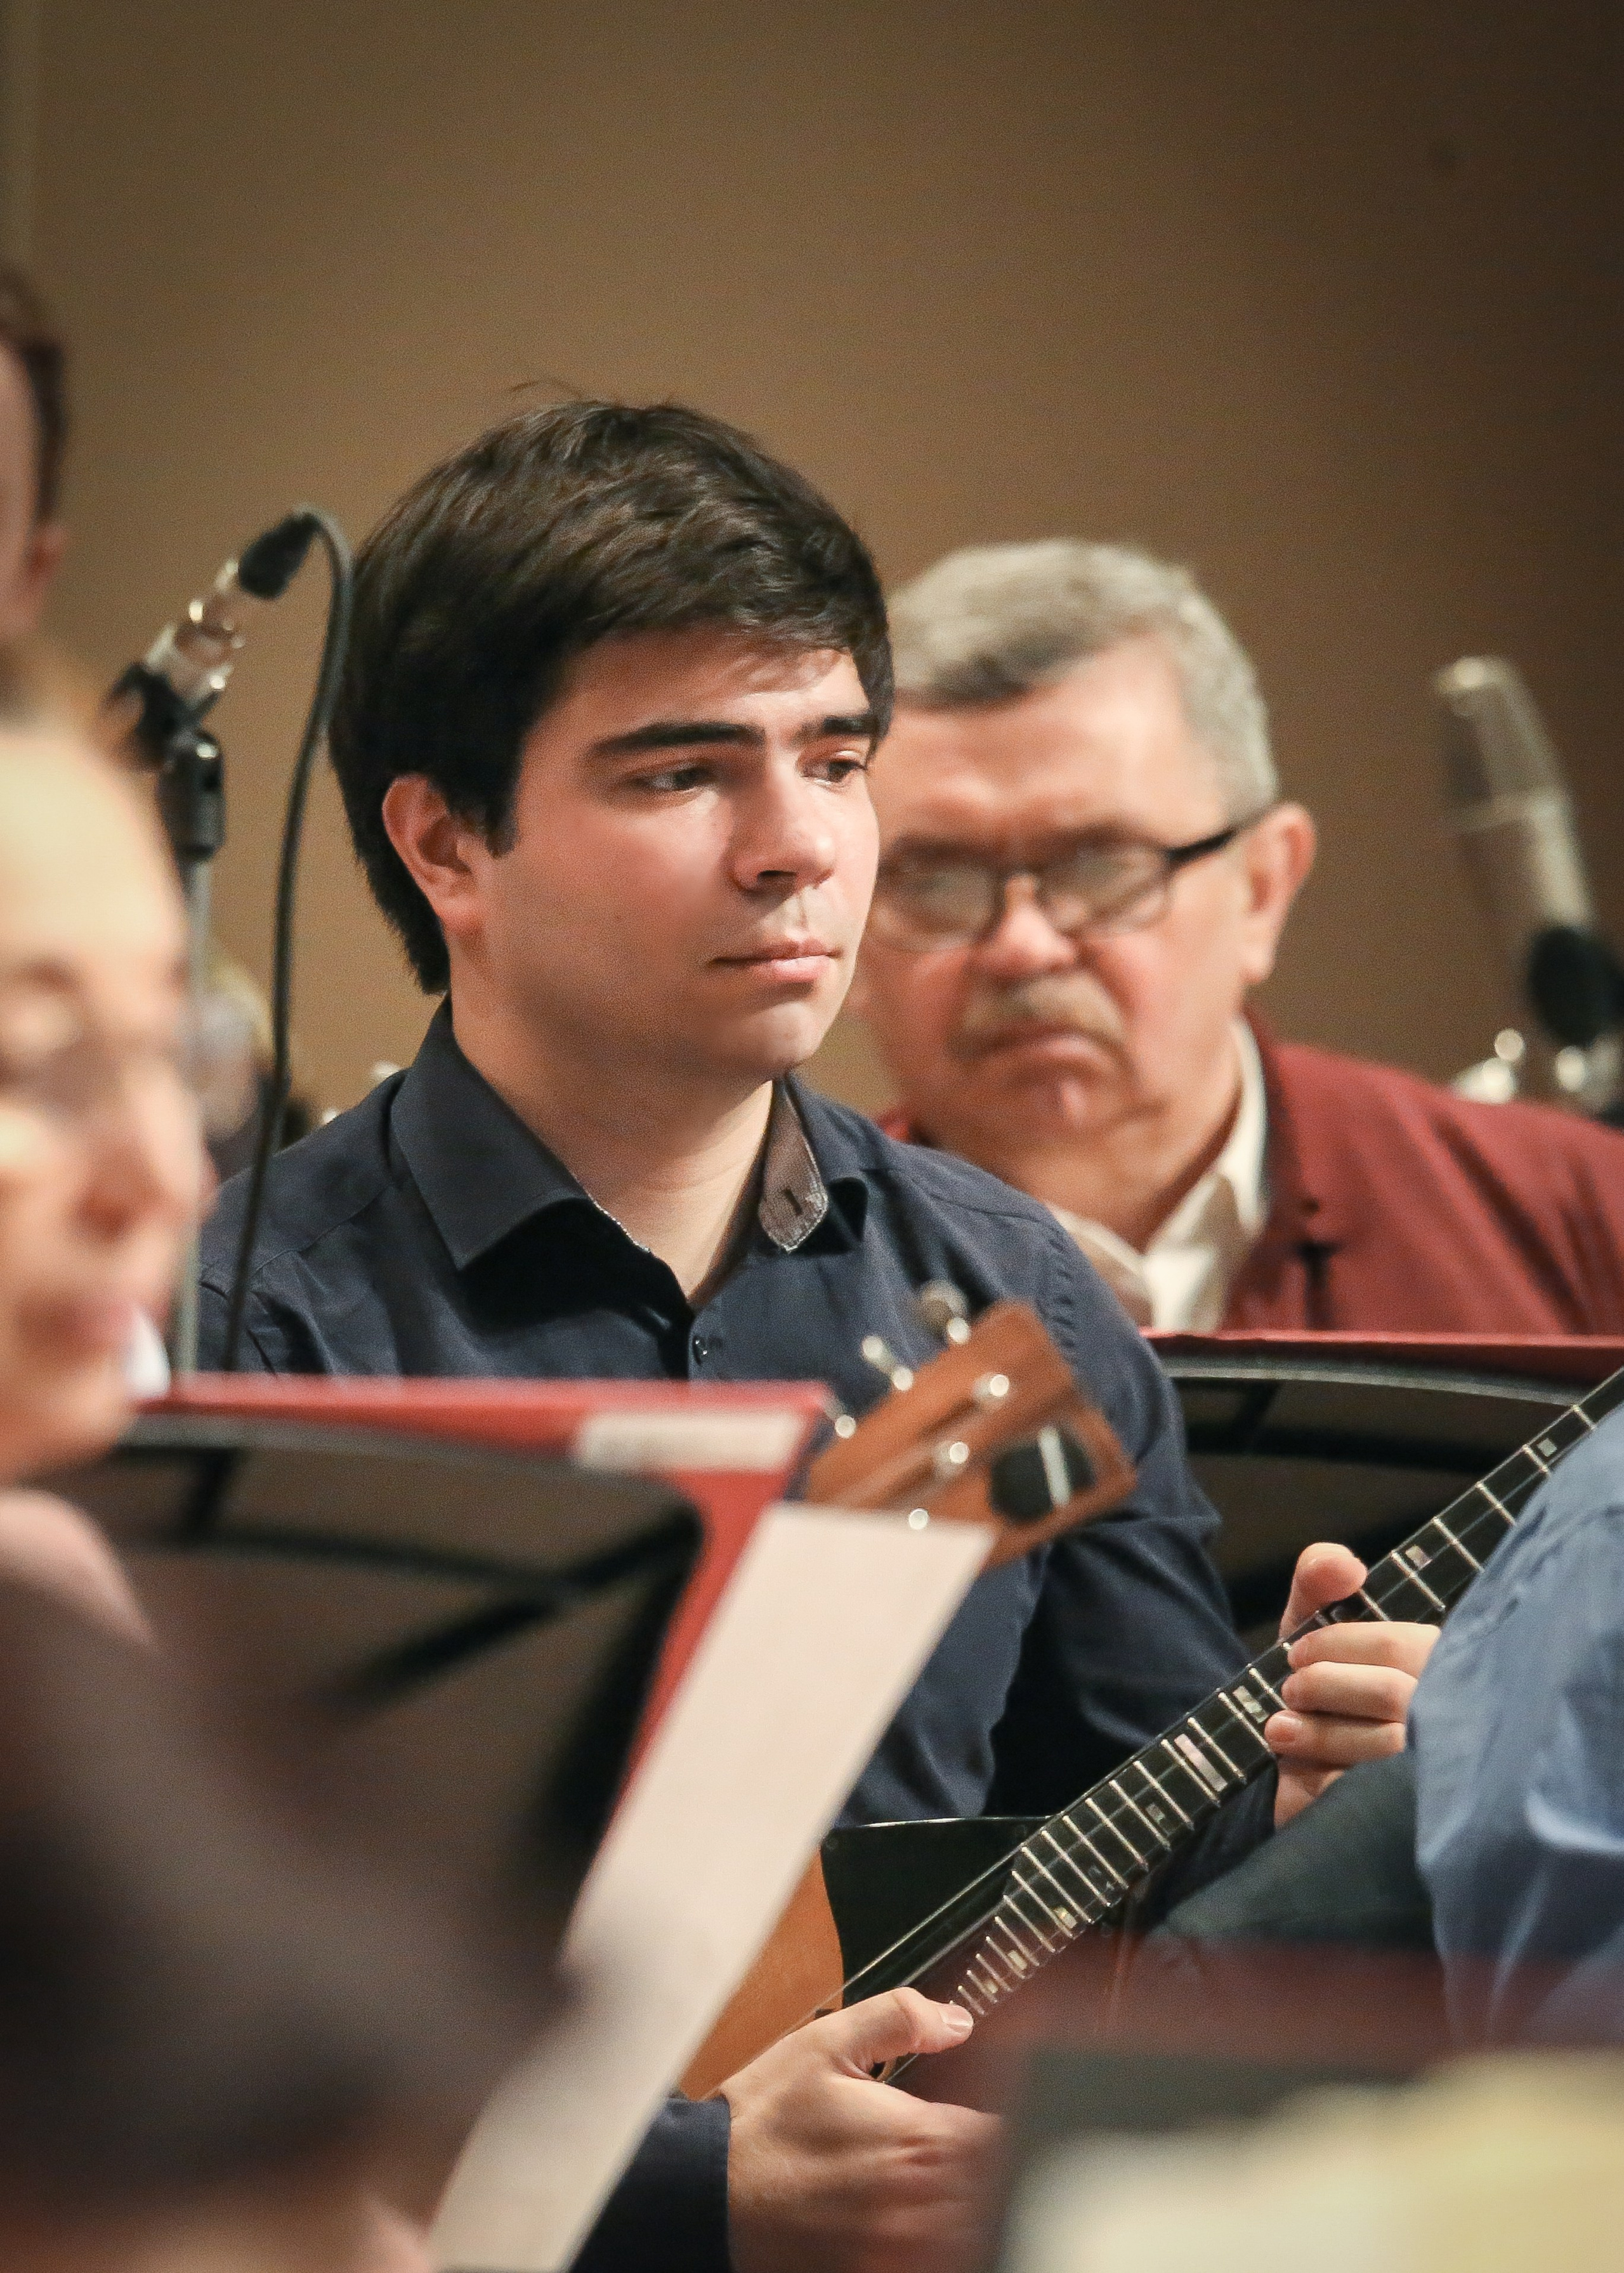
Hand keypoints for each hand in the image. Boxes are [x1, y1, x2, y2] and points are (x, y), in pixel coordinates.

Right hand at [721, 1988, 1000, 2272]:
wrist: (704, 2192)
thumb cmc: (761, 2122)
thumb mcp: (824, 2044)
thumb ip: (898, 2018)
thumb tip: (956, 2020)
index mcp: (916, 2138)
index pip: (1002, 2138)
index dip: (1009, 2125)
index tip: (995, 2115)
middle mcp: (916, 2200)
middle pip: (997, 2192)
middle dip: (996, 2169)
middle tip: (979, 2151)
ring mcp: (897, 2249)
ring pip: (972, 2236)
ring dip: (973, 2211)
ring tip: (957, 2189)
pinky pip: (931, 2264)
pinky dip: (942, 2245)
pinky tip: (927, 2223)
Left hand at [1266, 1542, 1436, 1826]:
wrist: (1291, 1777)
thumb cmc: (1319, 1692)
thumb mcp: (1310, 1627)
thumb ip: (1319, 1579)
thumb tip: (1342, 1564)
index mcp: (1442, 1666)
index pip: (1400, 1646)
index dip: (1337, 1645)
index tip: (1294, 1653)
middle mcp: (1451, 1721)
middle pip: (1393, 1694)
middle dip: (1324, 1685)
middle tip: (1290, 1690)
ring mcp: (1431, 1777)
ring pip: (1383, 1747)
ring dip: (1317, 1731)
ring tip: (1280, 1727)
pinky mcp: (1401, 1822)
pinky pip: (1363, 1795)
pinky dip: (1320, 1778)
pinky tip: (1299, 1770)